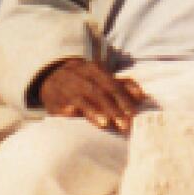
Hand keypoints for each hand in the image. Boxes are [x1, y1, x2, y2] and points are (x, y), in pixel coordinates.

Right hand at [35, 59, 149, 133]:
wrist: (51, 77)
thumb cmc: (83, 80)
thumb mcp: (102, 79)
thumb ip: (122, 86)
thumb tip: (142, 95)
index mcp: (94, 69)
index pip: (111, 85)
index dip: (123, 99)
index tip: (133, 114)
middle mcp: (79, 75)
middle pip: (98, 93)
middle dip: (112, 109)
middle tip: (124, 125)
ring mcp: (64, 86)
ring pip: (80, 98)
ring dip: (92, 110)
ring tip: (104, 124)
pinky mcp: (53, 98)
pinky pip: (60, 104)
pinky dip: (65, 109)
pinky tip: (71, 115)